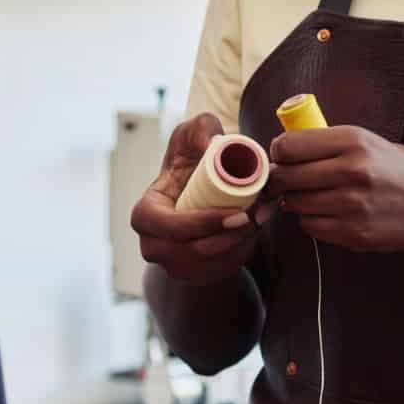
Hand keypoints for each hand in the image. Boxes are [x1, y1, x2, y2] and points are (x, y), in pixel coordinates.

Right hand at [130, 114, 260, 283]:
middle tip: (257, 217)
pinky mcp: (194, 275)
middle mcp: (153, 246)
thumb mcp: (193, 135)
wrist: (197, 189)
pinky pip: (221, 270)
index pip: (170, 227)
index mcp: (145, 214)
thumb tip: (210, 145)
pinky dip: (240, 253)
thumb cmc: (191, 160)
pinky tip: (251, 232)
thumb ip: (200, 128)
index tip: (238, 213)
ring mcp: (172, 265)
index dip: (204, 224)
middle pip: (194, 250)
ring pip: (212, 263)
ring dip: (240, 244)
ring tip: (258, 220)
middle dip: (230, 236)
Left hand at [268, 125, 403, 255]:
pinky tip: (327, 212)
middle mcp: (352, 171)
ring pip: (295, 204)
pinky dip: (311, 220)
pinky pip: (310, 226)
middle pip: (286, 176)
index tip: (282, 156)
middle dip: (280, 178)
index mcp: (353, 141)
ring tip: (312, 195)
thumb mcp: (369, 142)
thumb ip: (329, 143)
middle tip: (286, 179)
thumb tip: (284, 149)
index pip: (289, 146)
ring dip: (296, 200)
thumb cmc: (401, 170)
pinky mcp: (353, 233)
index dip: (278, 152)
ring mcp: (352, 205)